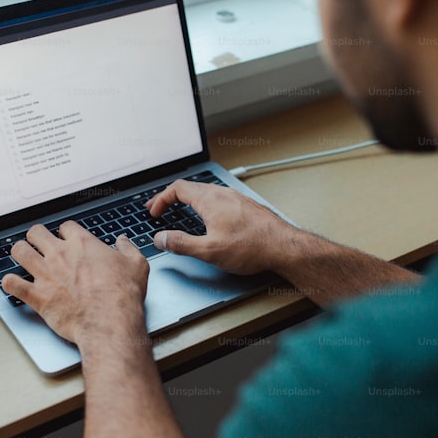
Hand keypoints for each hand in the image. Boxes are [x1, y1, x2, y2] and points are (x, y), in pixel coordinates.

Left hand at [0, 222, 149, 344]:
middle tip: (39, 243)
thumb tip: (123, 241)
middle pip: (36, 233)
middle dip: (36, 237)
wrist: (108, 320)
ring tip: (22, 256)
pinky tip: (12, 283)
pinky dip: (10, 283)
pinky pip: (12, 284)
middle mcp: (60, 255)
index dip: (66, 233)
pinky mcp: (37, 295)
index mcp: (82, 244)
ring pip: (19, 252)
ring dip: (19, 253)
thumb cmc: (122, 294)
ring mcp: (45, 274)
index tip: (68, 239)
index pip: (66, 227)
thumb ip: (128, 249)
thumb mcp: (136, 265)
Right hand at [146, 180, 293, 274]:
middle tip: (160, 209)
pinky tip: (207, 218)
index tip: (153, 211)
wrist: (284, 246)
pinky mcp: (245, 206)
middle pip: (190, 187)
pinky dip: (203, 204)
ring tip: (180, 211)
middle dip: (171, 198)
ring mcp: (236, 198)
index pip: (177, 189)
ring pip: (205, 192)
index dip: (160, 199)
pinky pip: (218, 199)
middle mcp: (222, 194)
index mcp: (210, 200)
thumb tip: (160, 239)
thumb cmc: (252, 247)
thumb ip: (181, 244)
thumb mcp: (209, 250)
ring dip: (188, 200)